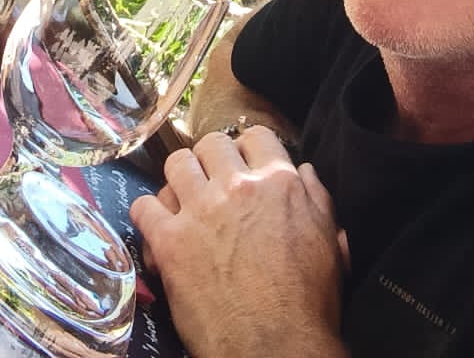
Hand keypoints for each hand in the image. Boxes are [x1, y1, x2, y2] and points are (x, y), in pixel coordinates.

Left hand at [129, 127, 346, 357]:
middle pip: (211, 143)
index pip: (256, 136)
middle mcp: (237, 187)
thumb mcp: (329, 243)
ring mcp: (200, 212)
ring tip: (184, 198)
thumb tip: (304, 172)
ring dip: (180, 178)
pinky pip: (143, 206)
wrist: (276, 347)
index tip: (243, 165)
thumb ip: (318, 199)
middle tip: (213, 182)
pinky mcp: (170, 242)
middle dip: (212, 159)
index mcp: (279, 183)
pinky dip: (147, 212)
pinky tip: (157, 226)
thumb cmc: (308, 304)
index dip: (248, 149)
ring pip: (176, 163)